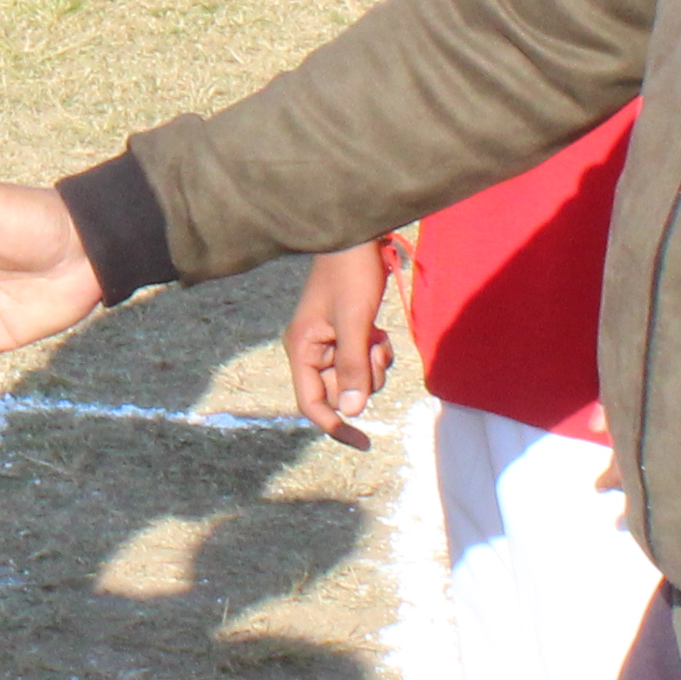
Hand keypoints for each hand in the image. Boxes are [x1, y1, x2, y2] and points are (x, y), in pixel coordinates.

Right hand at [283, 236, 408, 446]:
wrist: (357, 237)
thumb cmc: (350, 274)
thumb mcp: (355, 322)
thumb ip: (352, 366)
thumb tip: (352, 412)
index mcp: (302, 349)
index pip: (312, 403)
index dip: (335, 426)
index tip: (364, 442)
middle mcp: (311, 350)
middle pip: (339, 392)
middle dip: (363, 378)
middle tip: (374, 348)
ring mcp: (328, 343)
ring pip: (355, 378)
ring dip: (372, 364)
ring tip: (376, 335)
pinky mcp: (344, 334)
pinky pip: (362, 361)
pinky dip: (375, 352)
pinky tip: (378, 331)